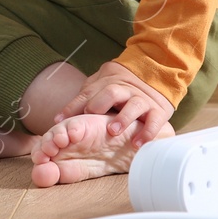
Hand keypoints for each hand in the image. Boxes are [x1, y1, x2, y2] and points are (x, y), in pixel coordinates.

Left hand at [52, 60, 174, 145]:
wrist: (155, 74)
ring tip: (114, 131)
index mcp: (107, 82)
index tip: (59, 120)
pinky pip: (155, 120)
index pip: (87, 93)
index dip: (73, 106)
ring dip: (123, 118)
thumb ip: (83, 100)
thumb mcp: (101, 88)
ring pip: (133, 104)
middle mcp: (124, 89)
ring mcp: (142, 99)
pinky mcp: (158, 110)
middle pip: (111, 91)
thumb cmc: (120, 90)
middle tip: (91, 116)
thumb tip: (58, 119)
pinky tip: (138, 144)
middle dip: (100, 103)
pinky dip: (147, 132)